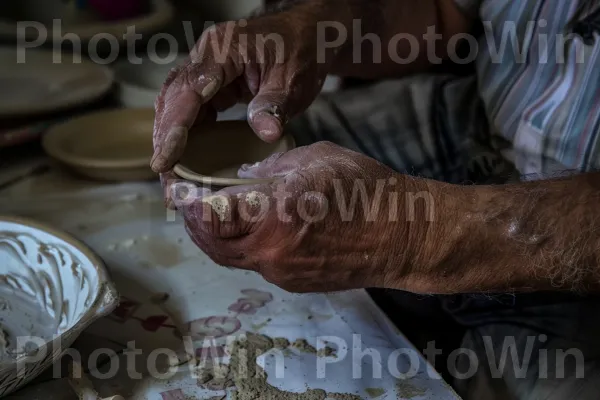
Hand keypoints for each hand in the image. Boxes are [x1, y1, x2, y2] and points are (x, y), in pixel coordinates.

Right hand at [151, 11, 331, 173]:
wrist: (306, 36)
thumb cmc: (299, 51)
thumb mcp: (292, 79)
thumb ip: (275, 104)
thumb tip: (266, 133)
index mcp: (222, 49)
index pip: (190, 90)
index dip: (175, 126)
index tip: (166, 158)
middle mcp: (206, 57)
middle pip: (174, 98)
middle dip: (165, 138)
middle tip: (163, 173)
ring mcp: (206, 70)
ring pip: (176, 105)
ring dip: (170, 138)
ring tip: (168, 172)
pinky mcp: (211, 84)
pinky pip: (191, 109)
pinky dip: (184, 133)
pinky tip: (182, 157)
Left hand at [171, 142, 423, 292]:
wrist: (403, 235)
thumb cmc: (366, 190)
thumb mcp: (315, 159)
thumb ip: (270, 170)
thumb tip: (243, 179)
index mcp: (276, 213)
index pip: (210, 216)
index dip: (186, 204)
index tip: (178, 190)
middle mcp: (272, 250)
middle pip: (211, 243)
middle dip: (193, 222)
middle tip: (186, 203)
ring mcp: (282, 271)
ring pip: (231, 257)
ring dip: (214, 237)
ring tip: (211, 214)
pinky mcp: (293, 282)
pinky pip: (255, 264)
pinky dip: (242, 245)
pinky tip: (248, 227)